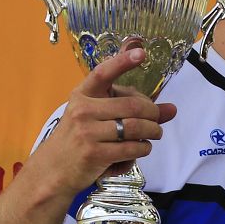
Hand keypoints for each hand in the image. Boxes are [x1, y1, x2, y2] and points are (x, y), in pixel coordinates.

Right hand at [29, 47, 175, 196]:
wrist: (52, 171)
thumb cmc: (79, 140)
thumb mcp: (97, 119)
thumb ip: (133, 111)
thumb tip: (172, 109)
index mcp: (82, 96)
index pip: (102, 73)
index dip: (122, 62)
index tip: (141, 53)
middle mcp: (82, 110)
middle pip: (132, 105)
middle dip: (153, 113)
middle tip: (157, 119)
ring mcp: (87, 132)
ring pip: (136, 127)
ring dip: (153, 132)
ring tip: (154, 134)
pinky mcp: (95, 153)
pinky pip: (133, 148)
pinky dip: (143, 149)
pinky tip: (139, 149)